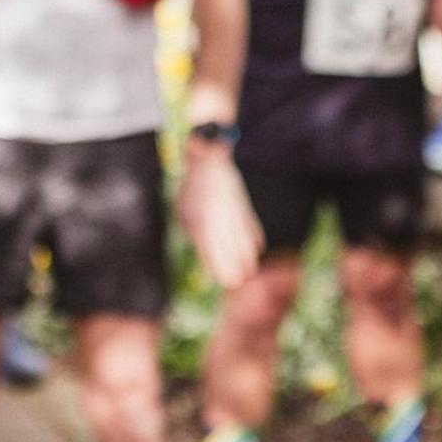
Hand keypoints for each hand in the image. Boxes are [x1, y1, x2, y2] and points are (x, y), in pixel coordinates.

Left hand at [178, 143, 262, 289]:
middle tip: (236, 283)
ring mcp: (232, 208)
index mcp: (200, 217)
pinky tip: (259, 247)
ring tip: (250, 270)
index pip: (208, 245)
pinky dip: (254, 234)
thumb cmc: (190, 186)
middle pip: (226, 244)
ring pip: (240, 235)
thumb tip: (200, 245)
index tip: (221, 278)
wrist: (208, 158)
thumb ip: (191, 227)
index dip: (215, 263)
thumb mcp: (182, 208)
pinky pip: (249, 221)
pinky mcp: (240, 202)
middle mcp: (218, 215)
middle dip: (231, 264)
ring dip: (245, 254)